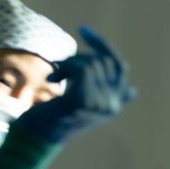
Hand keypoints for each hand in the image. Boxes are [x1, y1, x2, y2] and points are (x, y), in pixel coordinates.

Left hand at [15, 26, 136, 143]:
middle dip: (79, 57)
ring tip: (54, 75)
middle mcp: (112, 106)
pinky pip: (81, 70)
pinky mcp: (84, 101)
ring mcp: (100, 104)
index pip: (119, 67)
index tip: (83, 30)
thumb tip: (133, 91)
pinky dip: (64, 68)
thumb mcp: (84, 104)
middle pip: (103, 62)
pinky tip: (52, 80)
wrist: (35, 138)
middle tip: (59, 66)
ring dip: (68, 64)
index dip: (103, 46)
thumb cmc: (55, 118)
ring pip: (91, 64)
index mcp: (114, 105)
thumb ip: (108, 96)